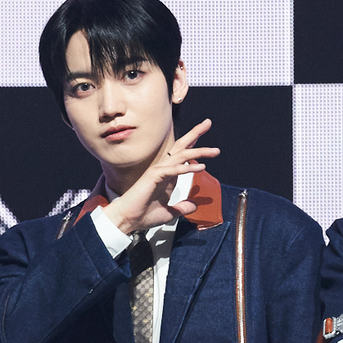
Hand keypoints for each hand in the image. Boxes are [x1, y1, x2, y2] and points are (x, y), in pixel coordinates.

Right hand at [104, 123, 218, 237]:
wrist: (128, 220)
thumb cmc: (143, 215)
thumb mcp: (170, 212)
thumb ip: (182, 207)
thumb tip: (194, 206)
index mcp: (167, 175)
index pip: (182, 156)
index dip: (194, 146)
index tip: (206, 141)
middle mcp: (163, 169)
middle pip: (182, 147)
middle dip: (195, 134)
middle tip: (208, 122)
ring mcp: (158, 171)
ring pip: (181, 156)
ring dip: (199, 152)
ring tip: (214, 151)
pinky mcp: (153, 176)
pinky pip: (173, 169)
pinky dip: (187, 168)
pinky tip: (201, 167)